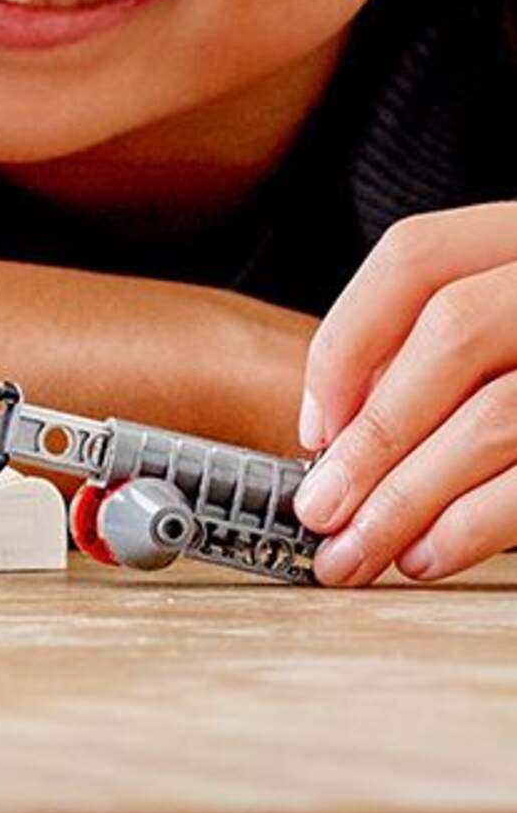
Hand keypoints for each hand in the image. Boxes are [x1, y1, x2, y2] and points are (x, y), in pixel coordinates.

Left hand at [293, 204, 516, 583]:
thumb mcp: (508, 321)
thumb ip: (443, 351)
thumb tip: (337, 432)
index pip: (418, 258)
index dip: (350, 339)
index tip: (315, 423)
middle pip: (450, 337)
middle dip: (371, 436)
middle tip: (318, 509)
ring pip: (497, 415)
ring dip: (410, 495)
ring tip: (359, 550)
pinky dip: (477, 522)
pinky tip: (429, 553)